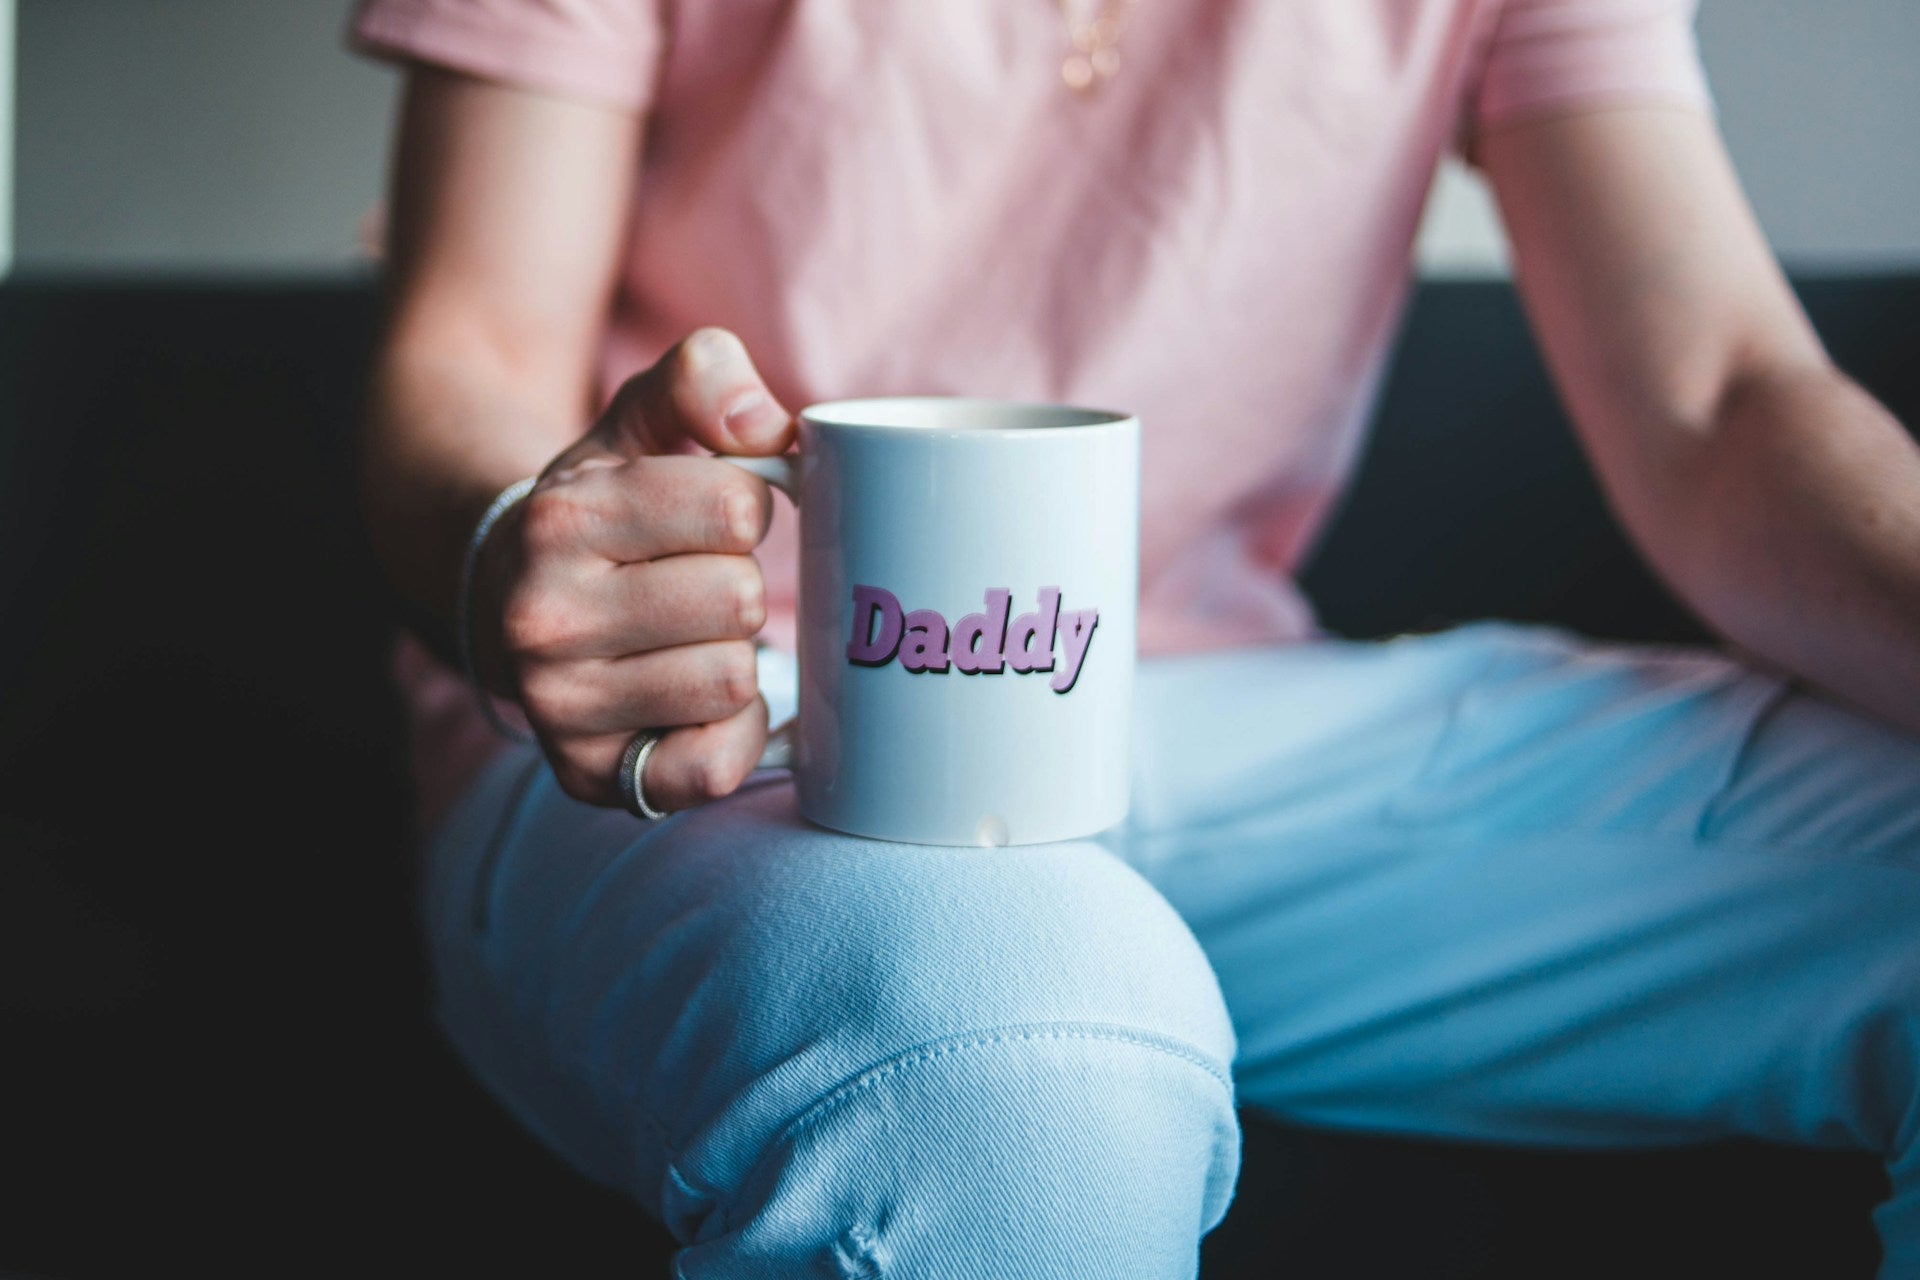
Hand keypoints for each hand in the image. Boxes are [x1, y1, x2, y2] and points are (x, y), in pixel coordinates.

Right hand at [472, 327, 792, 808]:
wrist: (503, 597)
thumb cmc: (599, 509)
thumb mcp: (635, 421)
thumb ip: (703, 378)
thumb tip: (770, 426)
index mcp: (561, 519)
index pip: (736, 507)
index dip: (745, 505)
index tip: (713, 514)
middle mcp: (543, 618)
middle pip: (737, 598)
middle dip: (737, 582)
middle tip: (696, 581)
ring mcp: (561, 706)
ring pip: (733, 679)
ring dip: (734, 655)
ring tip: (688, 638)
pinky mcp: (591, 774)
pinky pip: (713, 765)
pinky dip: (728, 734)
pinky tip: (697, 701)